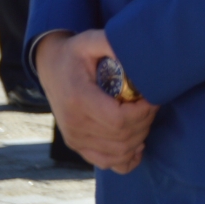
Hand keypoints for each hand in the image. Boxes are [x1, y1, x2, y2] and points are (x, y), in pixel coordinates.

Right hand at [36, 30, 158, 172]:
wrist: (50, 67)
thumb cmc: (75, 53)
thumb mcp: (90, 40)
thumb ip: (111, 42)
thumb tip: (136, 50)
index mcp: (78, 100)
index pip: (119, 120)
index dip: (143, 113)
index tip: (153, 98)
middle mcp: (74, 124)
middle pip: (122, 138)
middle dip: (145, 123)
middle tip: (152, 105)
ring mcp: (75, 138)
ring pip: (118, 154)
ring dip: (139, 139)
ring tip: (145, 118)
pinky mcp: (77, 146)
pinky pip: (107, 163)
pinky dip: (127, 159)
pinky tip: (138, 145)